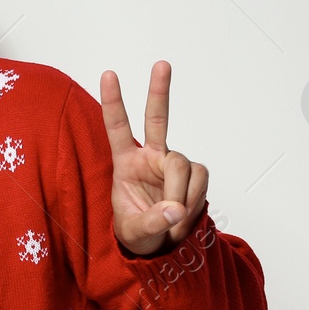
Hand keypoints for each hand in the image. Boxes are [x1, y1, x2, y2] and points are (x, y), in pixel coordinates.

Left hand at [100, 61, 209, 255]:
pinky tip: (185, 214)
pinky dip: (194, 199)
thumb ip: (153, 222)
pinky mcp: (194, 174)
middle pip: (158, 119)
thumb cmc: (139, 233)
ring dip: (180, 195)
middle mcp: (150, 157)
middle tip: (161, 63)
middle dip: (159, 91)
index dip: (113, 102)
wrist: (160, 246)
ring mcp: (173, 164)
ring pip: (184, 166)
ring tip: (172, 220)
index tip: (108, 74)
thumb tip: (175, 210)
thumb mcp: (136, 233)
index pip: (118, 128)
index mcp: (126, 164)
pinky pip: (200, 180)